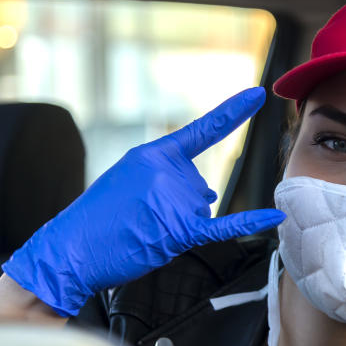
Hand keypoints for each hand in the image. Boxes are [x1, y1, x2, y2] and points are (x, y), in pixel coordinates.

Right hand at [2, 87, 284, 316]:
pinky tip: (275, 217)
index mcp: (152, 154)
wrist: (69, 250)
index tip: (257, 95)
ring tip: (141, 230)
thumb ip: (170, 180)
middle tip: (139, 218)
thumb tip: (211, 196)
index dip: (232, 112)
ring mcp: (172, 200)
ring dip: (178, 225)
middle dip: (177, 208)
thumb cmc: (97, 219)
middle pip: (199, 188)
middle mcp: (166, 172)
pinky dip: (250, 222)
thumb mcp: (127, 182)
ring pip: (201, 211)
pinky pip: (223, 226)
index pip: (201, 130)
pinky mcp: (177, 230)